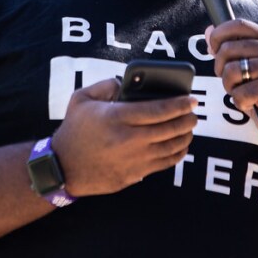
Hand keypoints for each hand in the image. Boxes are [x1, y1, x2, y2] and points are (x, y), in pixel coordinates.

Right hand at [50, 78, 197, 196]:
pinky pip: (164, 164)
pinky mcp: (134, 174)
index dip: (179, 104)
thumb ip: (106, 85)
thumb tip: (126, 83)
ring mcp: (133, 159)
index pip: (158, 109)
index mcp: (117, 117)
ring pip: (170, 148)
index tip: (191, 99)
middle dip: (187, 119)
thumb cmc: (74, 129)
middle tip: (195, 113)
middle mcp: (129, 139)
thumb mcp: (82, 98)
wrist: (62, 167)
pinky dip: (177, 155)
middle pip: (169, 128)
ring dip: (185, 137)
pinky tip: (181, 147)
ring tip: (190, 128)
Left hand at [206, 20, 257, 145]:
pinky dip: (240, 103)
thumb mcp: (251, 68)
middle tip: (232, 83)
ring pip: (231, 71)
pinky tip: (253, 104)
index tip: (213, 49)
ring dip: (230, 87)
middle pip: (229, 49)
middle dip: (220, 68)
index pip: (239, 25)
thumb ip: (232, 50)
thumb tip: (208, 31)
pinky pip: (240, 93)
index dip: (219, 35)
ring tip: (244, 94)